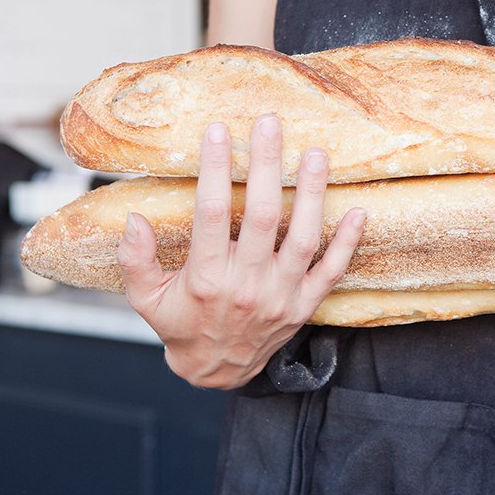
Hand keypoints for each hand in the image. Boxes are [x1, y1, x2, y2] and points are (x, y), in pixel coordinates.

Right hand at [116, 115, 365, 388]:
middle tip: (270, 124)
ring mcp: (281, 296)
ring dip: (312, 194)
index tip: (219, 131)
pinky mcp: (305, 305)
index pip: (210, 214)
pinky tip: (359, 211)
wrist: (218, 370)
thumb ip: (135, 260)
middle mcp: (247, 285)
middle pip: (261, 216)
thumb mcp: (146, 299)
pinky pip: (333, 272)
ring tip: (317, 154)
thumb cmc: (181, 325)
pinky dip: (348, 243)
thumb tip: (134, 219)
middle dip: (266, 166)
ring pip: (303, 238)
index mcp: (207, 278)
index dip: (215, 170)